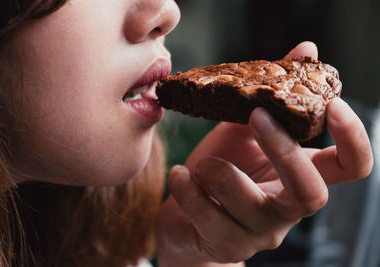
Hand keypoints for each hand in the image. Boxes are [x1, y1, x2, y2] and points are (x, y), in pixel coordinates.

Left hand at [155, 41, 372, 265]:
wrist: (187, 219)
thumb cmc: (219, 171)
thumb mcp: (242, 132)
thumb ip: (269, 98)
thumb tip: (306, 48)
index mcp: (298, 177)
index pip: (351, 168)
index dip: (353, 138)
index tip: (332, 103)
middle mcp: (286, 209)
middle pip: (311, 193)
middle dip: (282, 150)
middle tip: (255, 116)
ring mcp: (258, 232)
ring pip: (251, 204)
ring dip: (220, 172)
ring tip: (200, 163)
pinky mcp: (226, 245)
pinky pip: (208, 217)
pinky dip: (188, 189)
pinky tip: (180, 175)